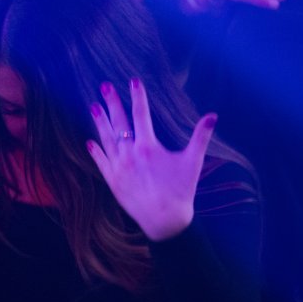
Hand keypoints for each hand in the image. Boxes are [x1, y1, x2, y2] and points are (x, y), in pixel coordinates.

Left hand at [87, 78, 216, 241]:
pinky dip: (95, 150)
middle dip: (112, 103)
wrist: (165, 221)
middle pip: (119, 122)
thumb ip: (200, 137)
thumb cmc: (181, 191)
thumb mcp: (193, 162)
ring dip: (100, 122)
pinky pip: (101, 162)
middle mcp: (130, 154)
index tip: (133, 81)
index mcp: (148, 147)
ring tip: (93, 106)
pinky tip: (89, 141)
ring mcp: (119, 168)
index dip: (138, 96)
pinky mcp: (113, 181)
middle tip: (105, 87)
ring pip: (106, 139)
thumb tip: (213, 116)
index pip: (141, 114)